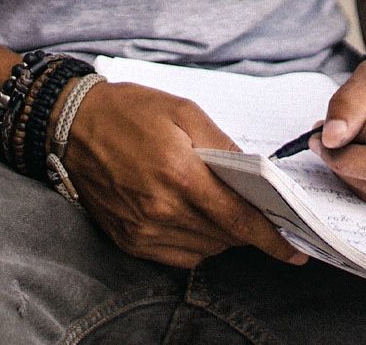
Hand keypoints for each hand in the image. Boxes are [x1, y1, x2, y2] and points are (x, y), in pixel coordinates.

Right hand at [63, 82, 306, 267]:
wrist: (70, 125)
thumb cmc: (129, 111)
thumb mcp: (183, 112)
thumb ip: (223, 145)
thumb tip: (255, 176)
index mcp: (180, 174)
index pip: (238, 219)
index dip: (271, 238)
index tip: (295, 250)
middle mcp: (162, 209)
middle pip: (225, 237)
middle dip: (247, 228)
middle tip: (257, 210)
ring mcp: (143, 229)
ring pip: (205, 249)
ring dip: (221, 234)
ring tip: (217, 205)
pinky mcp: (128, 239)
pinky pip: (178, 255)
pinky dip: (195, 243)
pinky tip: (191, 217)